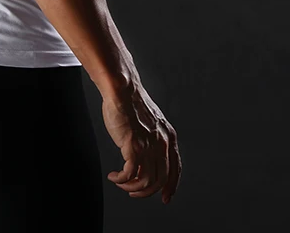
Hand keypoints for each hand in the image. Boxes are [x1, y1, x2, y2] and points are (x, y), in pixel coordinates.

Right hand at [102, 83, 181, 203]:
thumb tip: (145, 158)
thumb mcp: (150, 123)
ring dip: (132, 187)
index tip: (165, 198)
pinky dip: (121, 180)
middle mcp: (162, 143)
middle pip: (160, 180)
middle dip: (146, 192)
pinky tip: (114, 176)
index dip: (171, 186)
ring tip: (121, 183)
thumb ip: (152, 140)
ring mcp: (148, 146)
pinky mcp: (133, 146)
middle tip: (133, 193)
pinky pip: (130, 174)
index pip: (175, 169)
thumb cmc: (130, 104)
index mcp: (168, 137)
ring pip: (146, 181)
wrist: (122, 90)